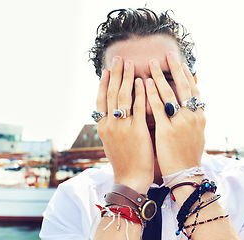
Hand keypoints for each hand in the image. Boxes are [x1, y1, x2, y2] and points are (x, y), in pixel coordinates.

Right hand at [96, 57, 153, 193]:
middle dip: (115, 74)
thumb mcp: (113, 141)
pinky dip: (140, 93)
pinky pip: (138, 107)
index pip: (100, 99)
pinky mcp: (137, 131)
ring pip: (122, 97)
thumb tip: (117, 111)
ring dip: (126, 78)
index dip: (104, 83)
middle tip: (119, 59)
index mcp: (102, 127)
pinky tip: (143, 81)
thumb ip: (114, 125)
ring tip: (130, 64)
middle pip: (110, 94)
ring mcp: (122, 127)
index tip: (107, 69)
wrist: (130, 179)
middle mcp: (109, 124)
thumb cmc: (124, 160)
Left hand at [145, 52, 205, 175]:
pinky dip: (151, 94)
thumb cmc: (189, 156)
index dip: (188, 76)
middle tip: (168, 54)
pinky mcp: (167, 130)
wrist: (186, 175)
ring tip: (151, 63)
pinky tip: (145, 83)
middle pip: (184, 87)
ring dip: (160, 76)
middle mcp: (192, 117)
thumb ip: (194, 121)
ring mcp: (180, 123)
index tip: (181, 64)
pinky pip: (158, 108)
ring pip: (170, 93)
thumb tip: (194, 110)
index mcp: (200, 117)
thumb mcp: (197, 136)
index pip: (195, 91)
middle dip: (175, 69)